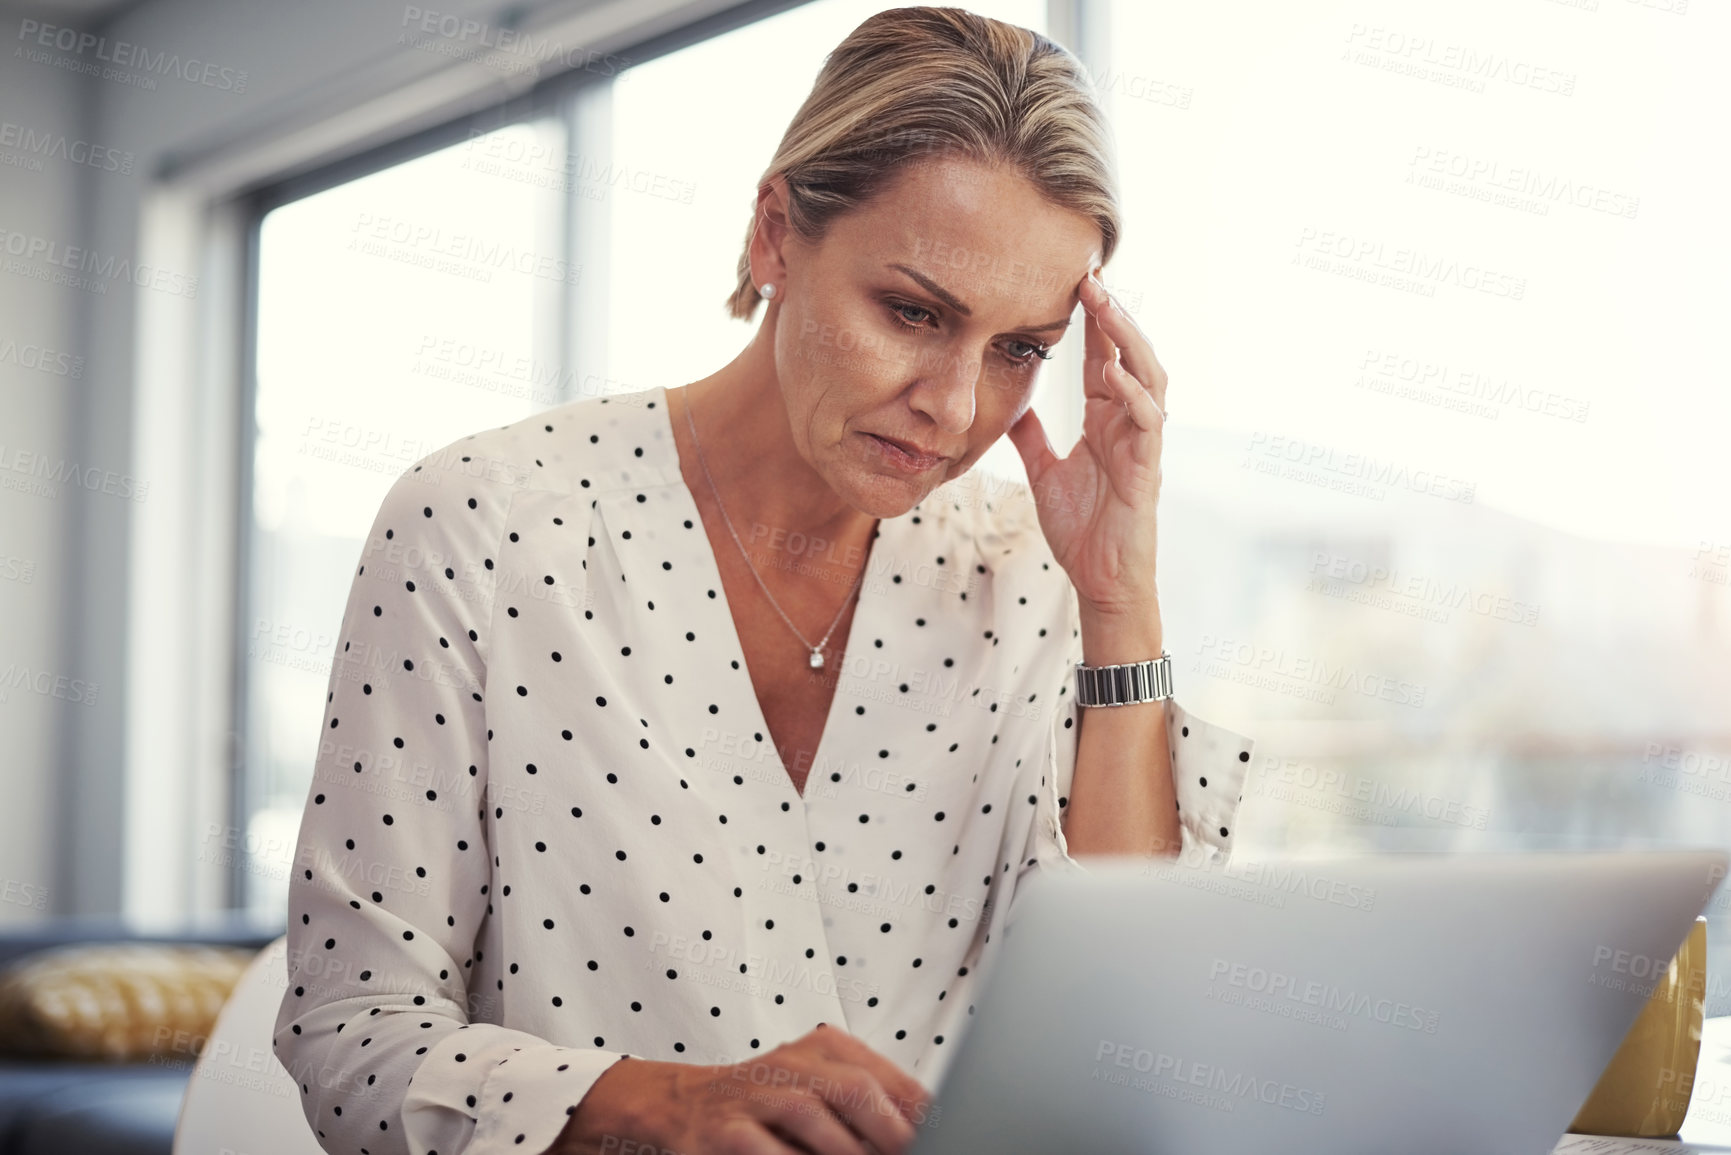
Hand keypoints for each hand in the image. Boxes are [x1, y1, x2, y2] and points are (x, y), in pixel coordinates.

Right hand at [548, 1024, 932, 1154]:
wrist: (676, 1106)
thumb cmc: (761, 1102)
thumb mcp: (817, 1086)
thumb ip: (869, 1100)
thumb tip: (928, 1126)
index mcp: (824, 1049)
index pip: (884, 1076)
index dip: (916, 1111)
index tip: (943, 1134)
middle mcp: (791, 1065)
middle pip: (851, 1088)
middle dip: (887, 1130)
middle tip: (907, 1152)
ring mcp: (755, 1096)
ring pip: (811, 1117)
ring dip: (844, 1151)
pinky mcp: (725, 1132)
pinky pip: (765, 1150)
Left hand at [1005, 270, 1167, 619]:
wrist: (1099, 579)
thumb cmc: (1082, 528)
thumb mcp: (1044, 471)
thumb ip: (1031, 435)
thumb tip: (1009, 403)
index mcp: (1107, 418)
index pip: (1102, 356)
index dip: (1093, 319)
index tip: (1075, 280)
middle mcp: (1129, 422)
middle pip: (1130, 354)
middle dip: (1113, 314)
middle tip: (1091, 275)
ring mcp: (1142, 443)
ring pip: (1149, 377)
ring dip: (1129, 339)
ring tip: (1105, 305)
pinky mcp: (1147, 469)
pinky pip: (1147, 422)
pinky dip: (1132, 394)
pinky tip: (1113, 371)